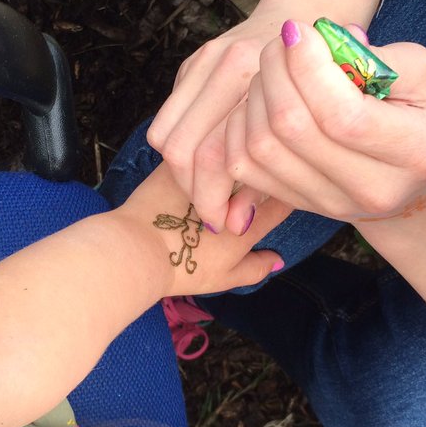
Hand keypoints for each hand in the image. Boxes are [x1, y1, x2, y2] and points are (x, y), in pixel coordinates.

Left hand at [116, 163, 290, 297]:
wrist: (138, 251)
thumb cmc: (182, 268)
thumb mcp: (224, 278)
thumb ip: (255, 268)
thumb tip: (279, 260)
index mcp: (249, 223)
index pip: (284, 200)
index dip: (287, 194)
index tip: (281, 191)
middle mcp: (234, 194)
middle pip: (260, 173)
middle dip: (262, 172)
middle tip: (251, 179)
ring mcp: (205, 173)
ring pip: (230, 154)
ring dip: (232, 157)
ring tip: (225, 164)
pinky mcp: (180, 162)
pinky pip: (196, 147)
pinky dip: (199, 151)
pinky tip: (195, 156)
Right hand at [146, 0, 382, 232]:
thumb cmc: (341, 59)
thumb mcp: (343, 105)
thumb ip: (291, 158)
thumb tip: (241, 219)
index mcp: (260, 67)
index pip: (214, 147)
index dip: (217, 197)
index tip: (230, 224)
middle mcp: (228, 60)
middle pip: (183, 147)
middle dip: (196, 191)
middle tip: (219, 216)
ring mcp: (207, 58)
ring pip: (169, 135)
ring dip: (186, 173)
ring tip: (214, 197)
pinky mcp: (195, 60)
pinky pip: (173, 118)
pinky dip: (186, 151)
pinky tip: (212, 168)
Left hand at [221, 20, 425, 229]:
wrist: (408, 183)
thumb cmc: (415, 115)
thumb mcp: (417, 75)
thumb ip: (377, 54)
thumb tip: (321, 39)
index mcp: (416, 152)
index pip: (343, 115)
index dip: (308, 67)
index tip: (298, 30)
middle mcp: (371, 188)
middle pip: (293, 128)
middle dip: (277, 71)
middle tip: (282, 41)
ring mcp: (329, 203)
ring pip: (262, 146)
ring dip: (258, 94)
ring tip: (275, 69)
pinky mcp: (296, 204)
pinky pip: (243, 164)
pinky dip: (240, 125)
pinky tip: (261, 101)